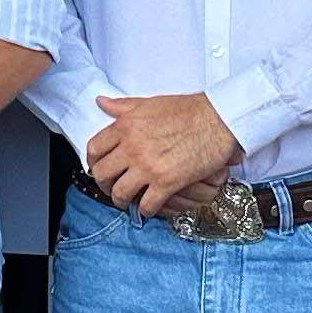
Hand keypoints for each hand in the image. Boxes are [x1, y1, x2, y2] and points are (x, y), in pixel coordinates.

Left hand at [83, 92, 243, 218]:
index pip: (94, 149)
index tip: (98, 168)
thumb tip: (101, 102)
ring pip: (120, 193)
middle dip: (104, 185)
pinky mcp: (167, 182)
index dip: (93, 162)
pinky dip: (145, 210)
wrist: (218, 119)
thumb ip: (123, 106)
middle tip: (111, 188)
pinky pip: (146, 204)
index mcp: (126, 126)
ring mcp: (148, 166)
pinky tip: (150, 207)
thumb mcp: (150, 103)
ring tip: (128, 201)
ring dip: (122, 201)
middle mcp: (132, 147)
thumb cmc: (188, 110)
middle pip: (102, 174)